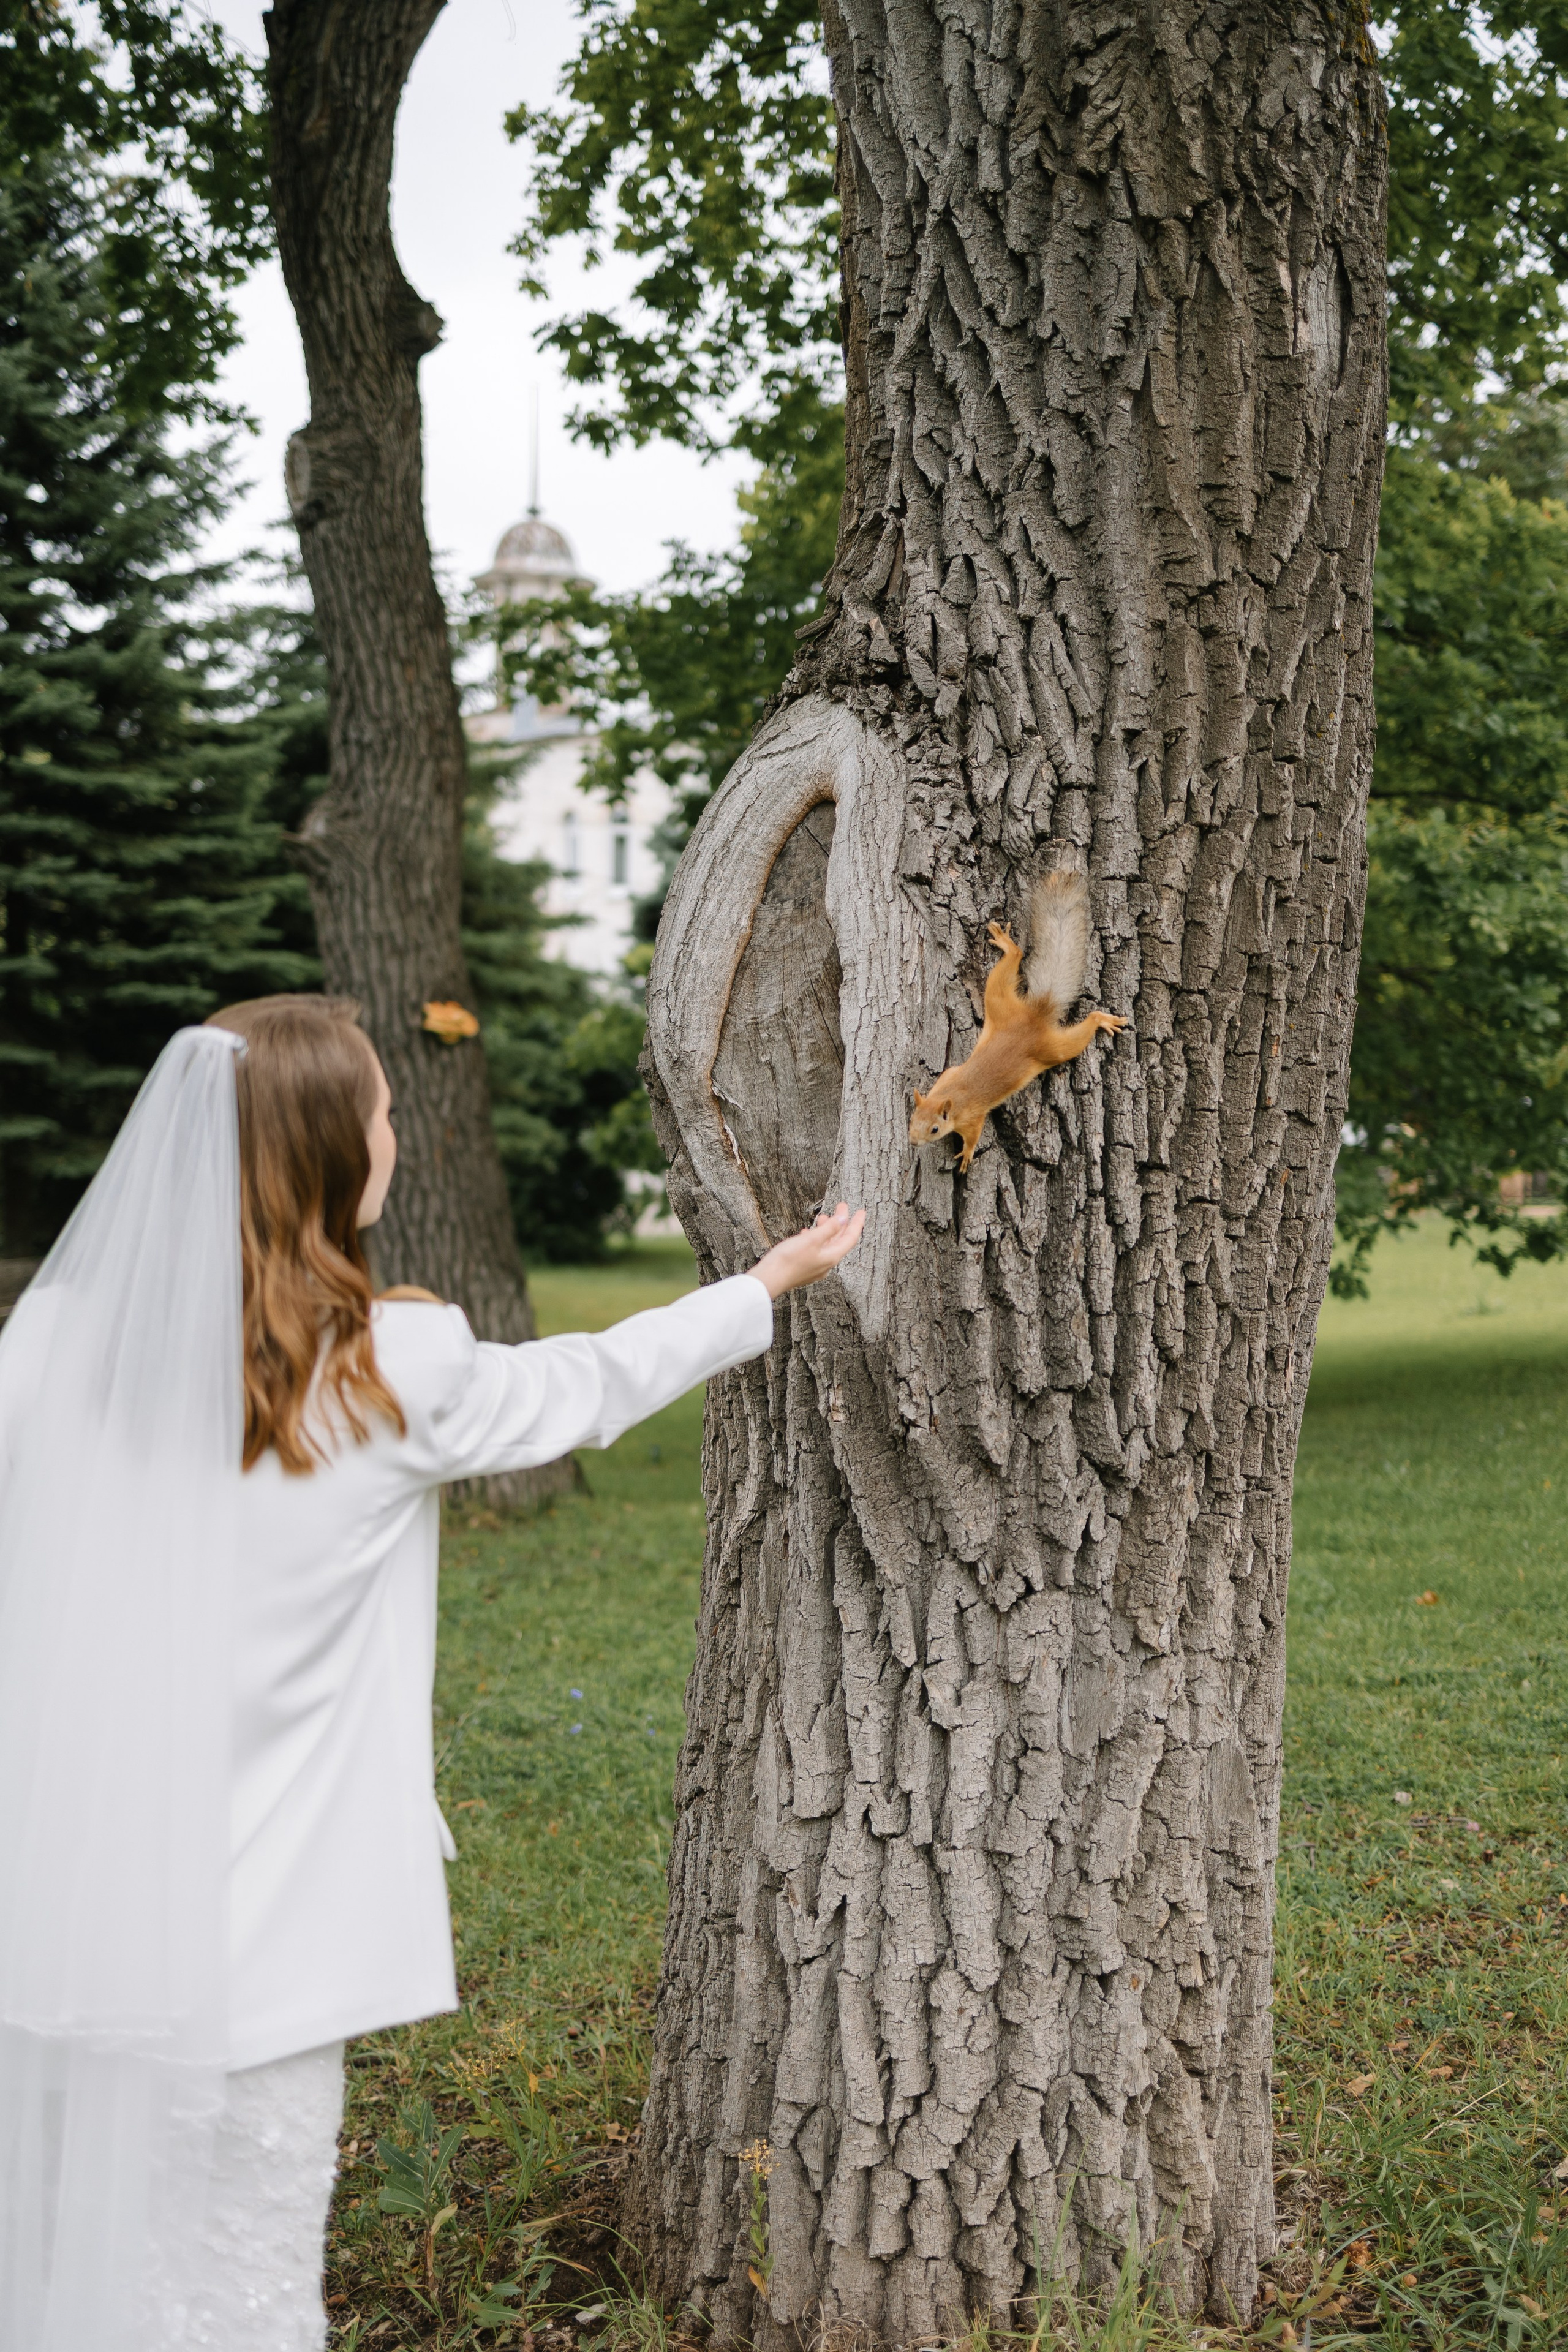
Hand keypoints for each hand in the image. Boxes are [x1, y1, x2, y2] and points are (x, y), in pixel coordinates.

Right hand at [751, 1202, 865, 1299]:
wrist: (769, 1279)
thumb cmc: (788, 1261)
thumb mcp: (811, 1240)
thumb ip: (828, 1229)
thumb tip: (843, 1220)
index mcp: (831, 1257)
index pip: (850, 1238)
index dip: (856, 1223)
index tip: (861, 1211)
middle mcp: (826, 1264)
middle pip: (839, 1240)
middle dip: (841, 1223)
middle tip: (841, 1207)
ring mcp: (815, 1267)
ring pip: (826, 1245)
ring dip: (827, 1230)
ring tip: (823, 1217)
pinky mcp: (804, 1268)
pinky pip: (815, 1251)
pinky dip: (814, 1239)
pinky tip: (806, 1233)